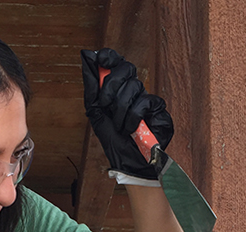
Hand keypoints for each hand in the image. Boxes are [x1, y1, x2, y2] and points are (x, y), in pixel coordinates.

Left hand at [81, 48, 173, 179]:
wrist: (128, 161)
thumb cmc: (113, 139)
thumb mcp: (96, 112)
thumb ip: (91, 87)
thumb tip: (86, 58)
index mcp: (118, 88)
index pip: (117, 62)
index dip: (109, 56)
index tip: (100, 60)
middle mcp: (134, 90)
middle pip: (126, 68)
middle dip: (111, 86)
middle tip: (106, 105)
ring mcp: (147, 98)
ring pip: (134, 86)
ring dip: (120, 111)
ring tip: (120, 126)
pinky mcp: (159, 109)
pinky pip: (144, 102)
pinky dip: (133, 118)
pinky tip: (131, 130)